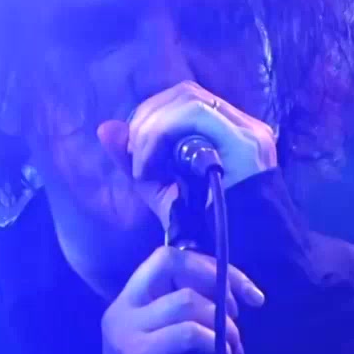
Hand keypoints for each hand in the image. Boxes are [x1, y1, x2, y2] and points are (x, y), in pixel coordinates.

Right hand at [95, 245, 265, 353]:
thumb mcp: (180, 348)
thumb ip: (194, 317)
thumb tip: (236, 295)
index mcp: (130, 305)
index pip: (168, 259)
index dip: (210, 266)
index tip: (248, 293)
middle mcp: (121, 313)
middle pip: (172, 264)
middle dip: (220, 281)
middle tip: (243, 313)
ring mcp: (125, 335)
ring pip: (187, 301)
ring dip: (223, 325)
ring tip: (234, 353)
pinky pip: (189, 335)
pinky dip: (216, 346)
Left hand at [97, 81, 277, 223]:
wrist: (241, 261)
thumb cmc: (208, 230)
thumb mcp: (162, 189)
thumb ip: (135, 159)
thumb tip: (105, 128)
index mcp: (228, 132)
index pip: (184, 99)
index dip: (151, 114)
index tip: (133, 149)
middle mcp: (243, 125)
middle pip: (184, 92)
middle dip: (147, 117)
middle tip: (133, 156)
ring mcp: (248, 131)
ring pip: (187, 99)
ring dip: (152, 127)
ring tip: (141, 166)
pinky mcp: (246, 142)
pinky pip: (196, 116)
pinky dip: (162, 134)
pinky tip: (150, 166)